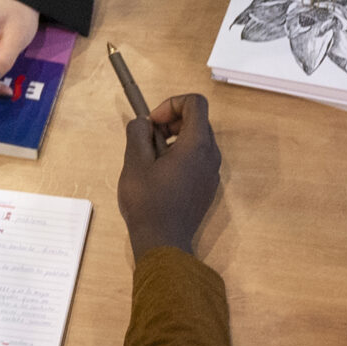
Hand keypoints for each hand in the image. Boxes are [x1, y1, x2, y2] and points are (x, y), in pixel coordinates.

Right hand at [118, 94, 221, 257]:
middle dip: (171, 121)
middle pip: (197, 120)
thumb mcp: (134, 162)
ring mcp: (212, 172)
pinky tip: (160, 174)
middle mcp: (211, 156)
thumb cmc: (148, 202)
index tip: (152, 122)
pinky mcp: (208, 186)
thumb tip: (143, 123)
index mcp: (197, 145)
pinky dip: (180, 155)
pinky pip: (198, 158)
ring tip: (151, 158)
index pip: (195, 103)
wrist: (163, 242)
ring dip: (174, 139)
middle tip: (148, 138)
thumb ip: (138, 133)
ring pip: (197, 140)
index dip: (171, 104)